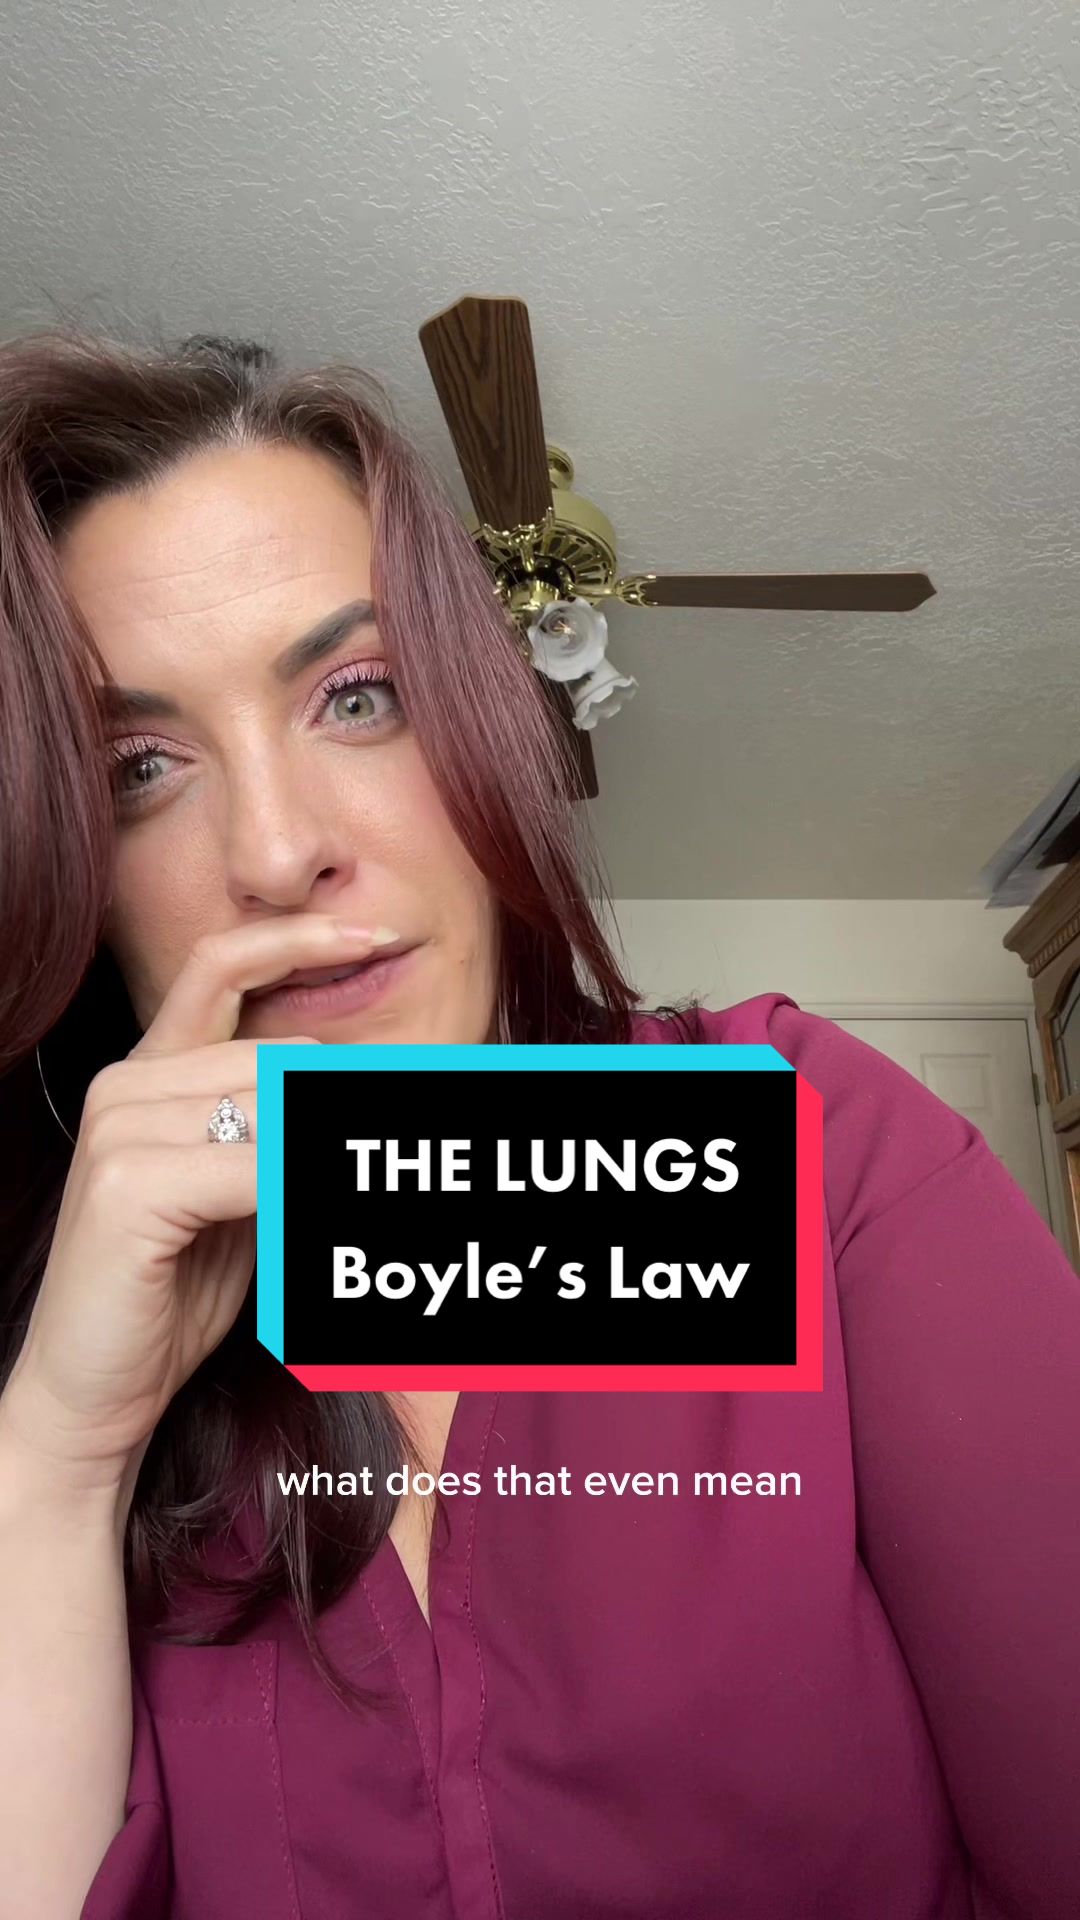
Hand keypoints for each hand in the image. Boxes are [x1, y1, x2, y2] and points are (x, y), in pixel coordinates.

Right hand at [0, 914, 382, 1495]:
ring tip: (336, 1197)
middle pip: (274, 1055)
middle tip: (425, 1098)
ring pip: (272, 1105)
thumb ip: (277, 1130)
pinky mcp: (126, 1184)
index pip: (221, 968)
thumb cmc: (170, 1297)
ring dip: (325, 1150)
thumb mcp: (241, 1198)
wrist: (91, 1395)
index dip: (297, 941)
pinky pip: (255, 1168)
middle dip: (351, 1093)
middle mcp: (125, 1086)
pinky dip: (297, 1193)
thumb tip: (359, 1075)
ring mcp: (119, 1129)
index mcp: (146, 1073)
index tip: (374, 933)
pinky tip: (305, 1225)